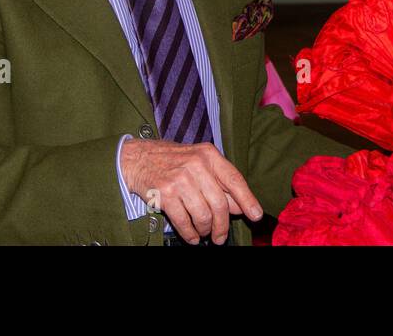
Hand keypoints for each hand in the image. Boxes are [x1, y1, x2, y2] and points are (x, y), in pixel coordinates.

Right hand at [119, 138, 262, 243]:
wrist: (137, 158)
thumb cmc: (172, 161)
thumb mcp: (199, 162)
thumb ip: (220, 182)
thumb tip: (239, 206)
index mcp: (208, 155)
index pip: (234, 180)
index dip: (247, 200)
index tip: (256, 215)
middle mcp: (196, 165)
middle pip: (220, 204)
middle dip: (222, 226)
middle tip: (220, 236)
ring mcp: (180, 179)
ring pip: (203, 215)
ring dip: (205, 230)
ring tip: (203, 233)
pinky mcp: (165, 194)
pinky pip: (184, 222)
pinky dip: (190, 234)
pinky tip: (192, 236)